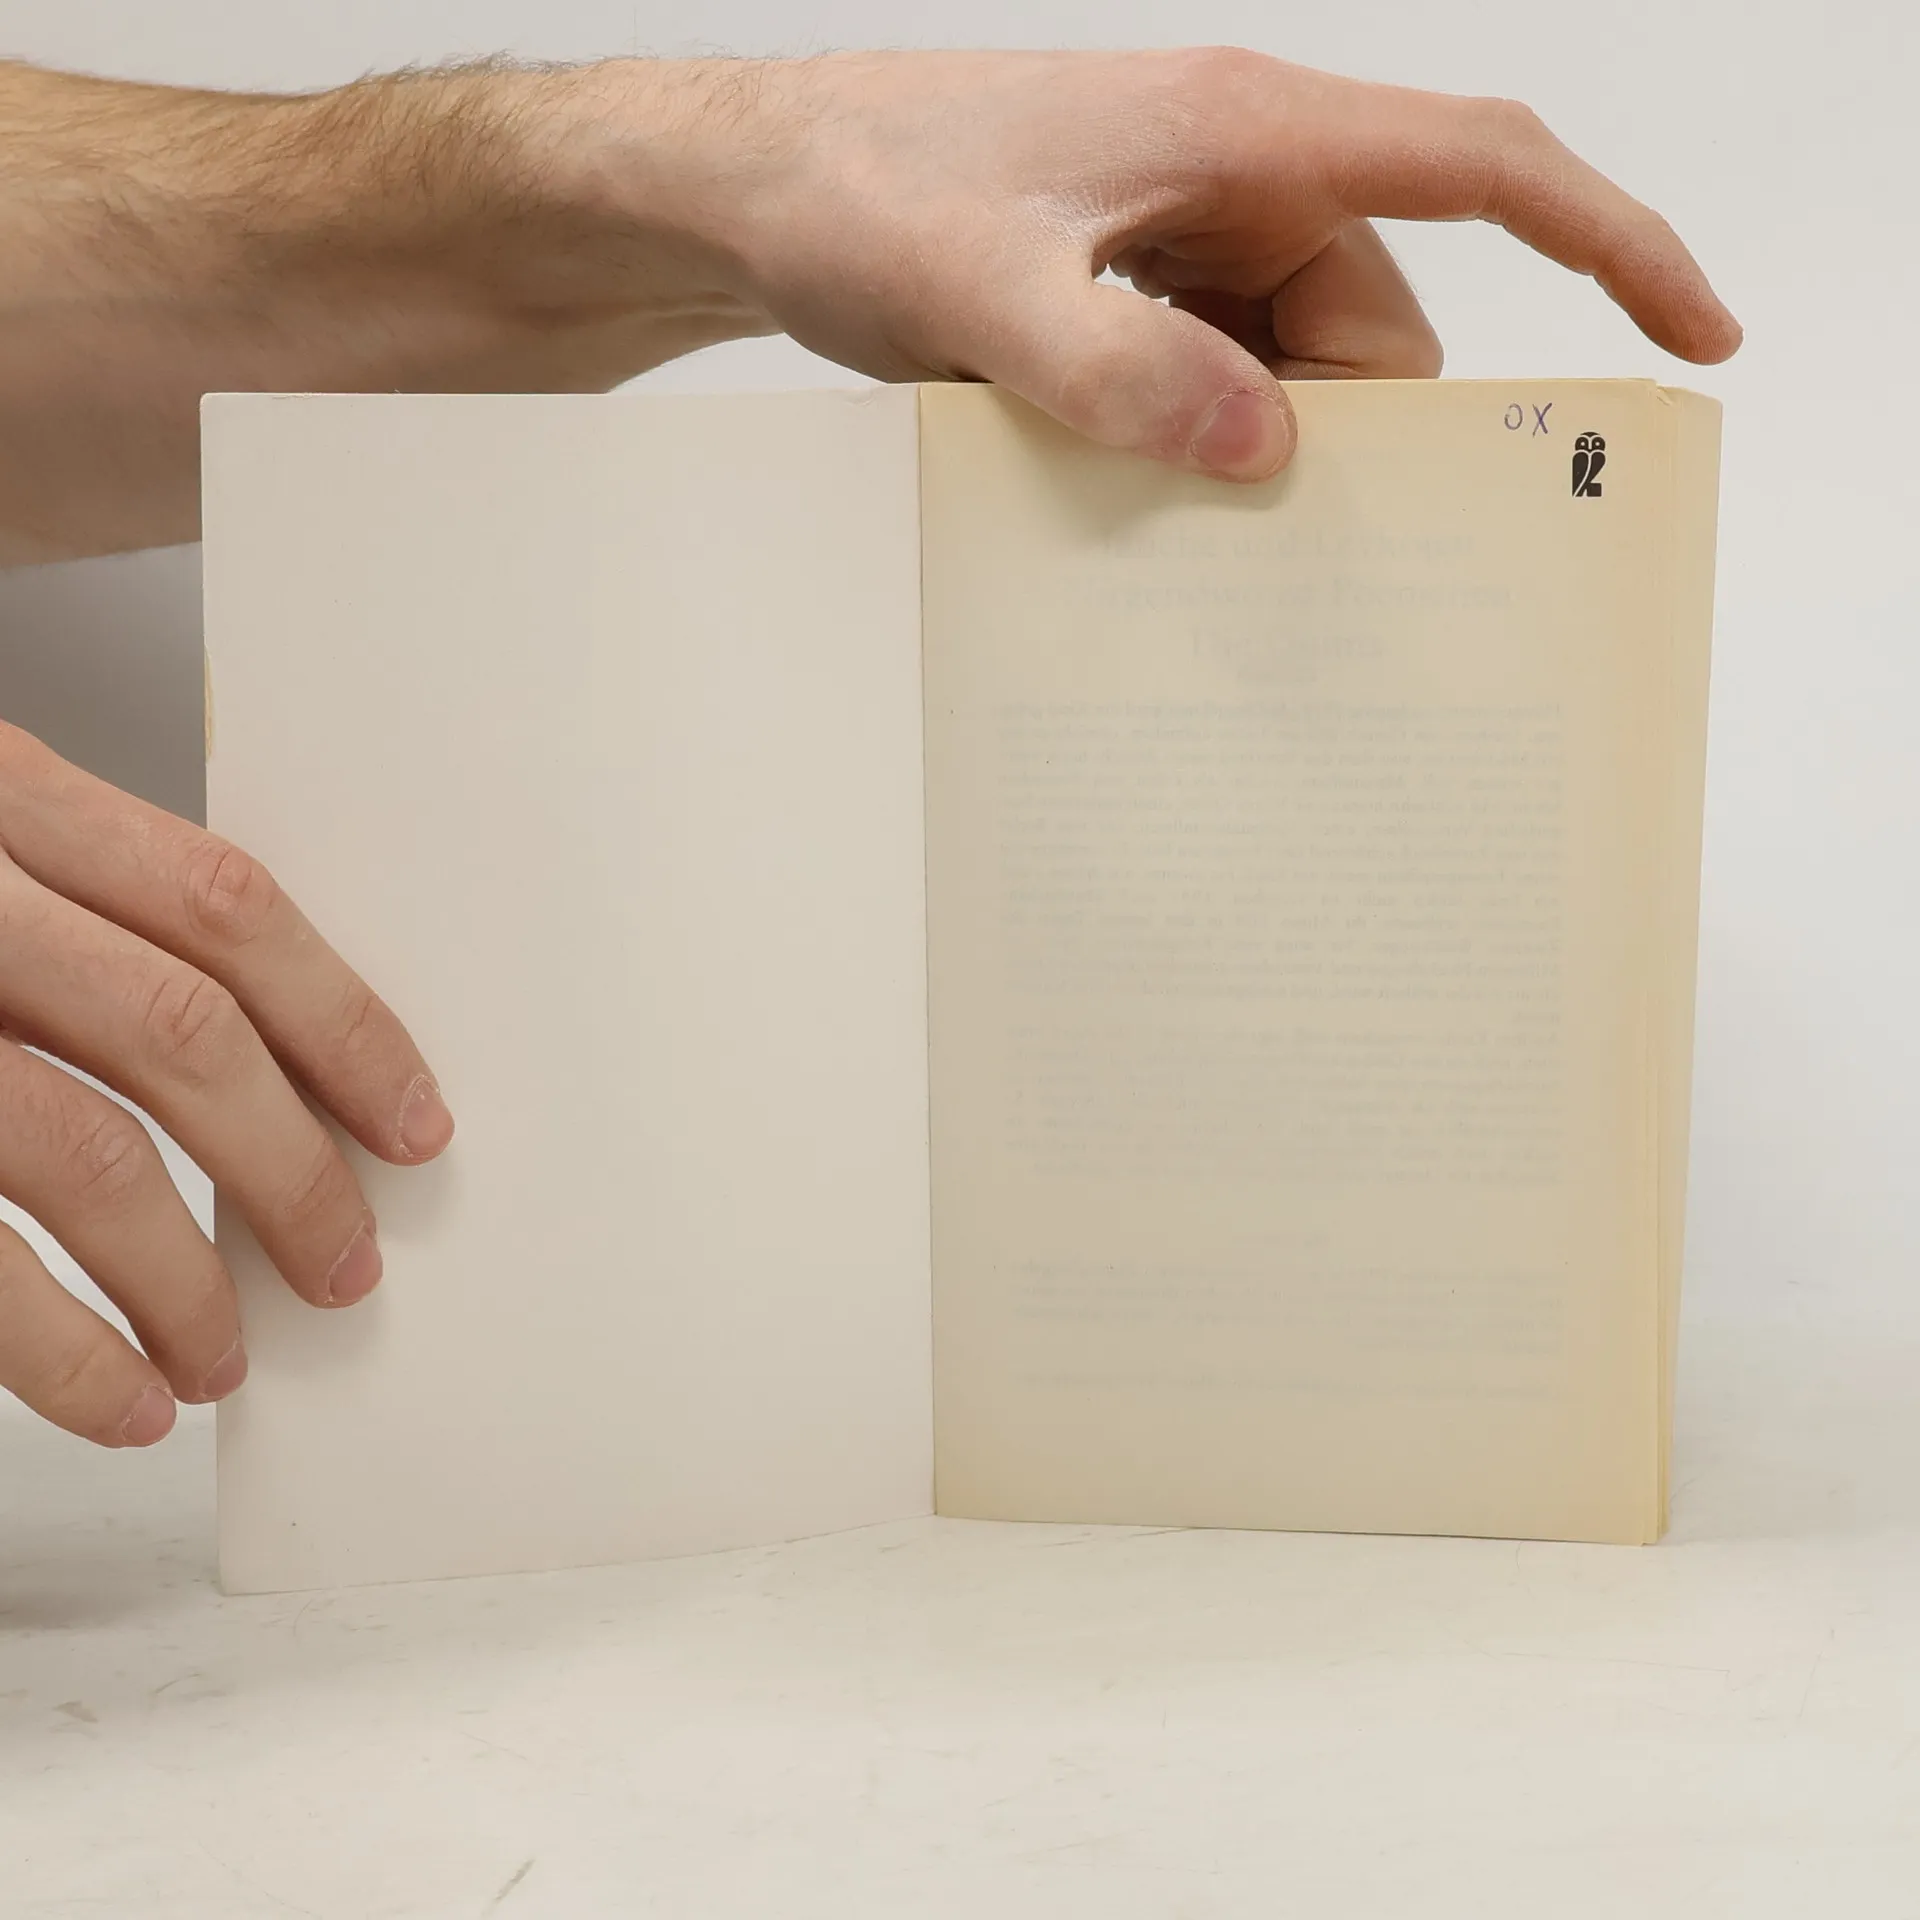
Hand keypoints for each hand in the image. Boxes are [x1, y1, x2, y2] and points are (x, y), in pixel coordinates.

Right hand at [0, 722, 452, 1446]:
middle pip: (181, 1033)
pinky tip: (119, 1400)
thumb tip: (267, 1058)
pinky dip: (60, 1352)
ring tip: (225, 1358)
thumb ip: (78, 902)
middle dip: (290, 1168)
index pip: (223, 903)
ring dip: (185, 1278)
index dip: (344, 1024)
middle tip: (345, 1265)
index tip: (414, 1122)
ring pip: (84, 1152)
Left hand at [3, 48, 1738, 557]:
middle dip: (1373, 435)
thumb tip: (1268, 443)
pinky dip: (1193, 454)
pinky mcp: (1104, 300)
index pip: (1476, 164)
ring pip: (1284, 368)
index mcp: (1234, 130)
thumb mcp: (975, 289)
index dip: (1611, 241)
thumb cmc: (831, 186)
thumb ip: (1122, 368)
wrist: (708, 194)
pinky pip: (1199, 385)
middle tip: (1334, 564)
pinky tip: (1138, 516)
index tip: (1690, 337)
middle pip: (1374, 317)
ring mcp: (1159, 244)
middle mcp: (1219, 178)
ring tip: (1195, 546)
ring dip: (1263, 460)